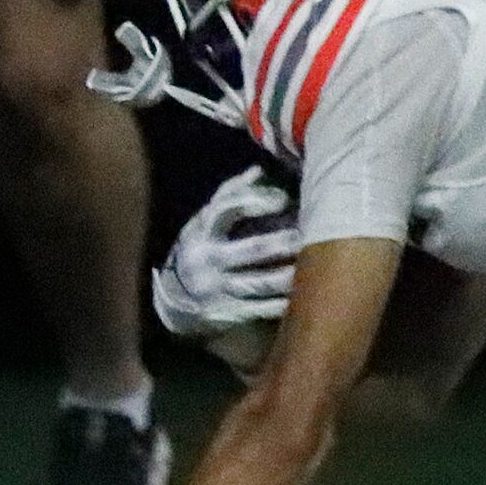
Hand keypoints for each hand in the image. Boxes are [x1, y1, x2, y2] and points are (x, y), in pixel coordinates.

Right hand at [151, 167, 298, 339]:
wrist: (170, 301)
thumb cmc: (198, 249)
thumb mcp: (203, 222)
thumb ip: (229, 195)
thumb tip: (258, 170)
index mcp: (203, 232)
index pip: (228, 210)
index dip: (256, 203)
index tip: (283, 200)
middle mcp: (208, 260)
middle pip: (253, 248)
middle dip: (282, 242)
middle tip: (308, 234)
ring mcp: (217, 289)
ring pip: (260, 282)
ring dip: (288, 274)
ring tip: (314, 265)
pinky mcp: (225, 314)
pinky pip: (258, 309)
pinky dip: (280, 304)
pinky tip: (301, 298)